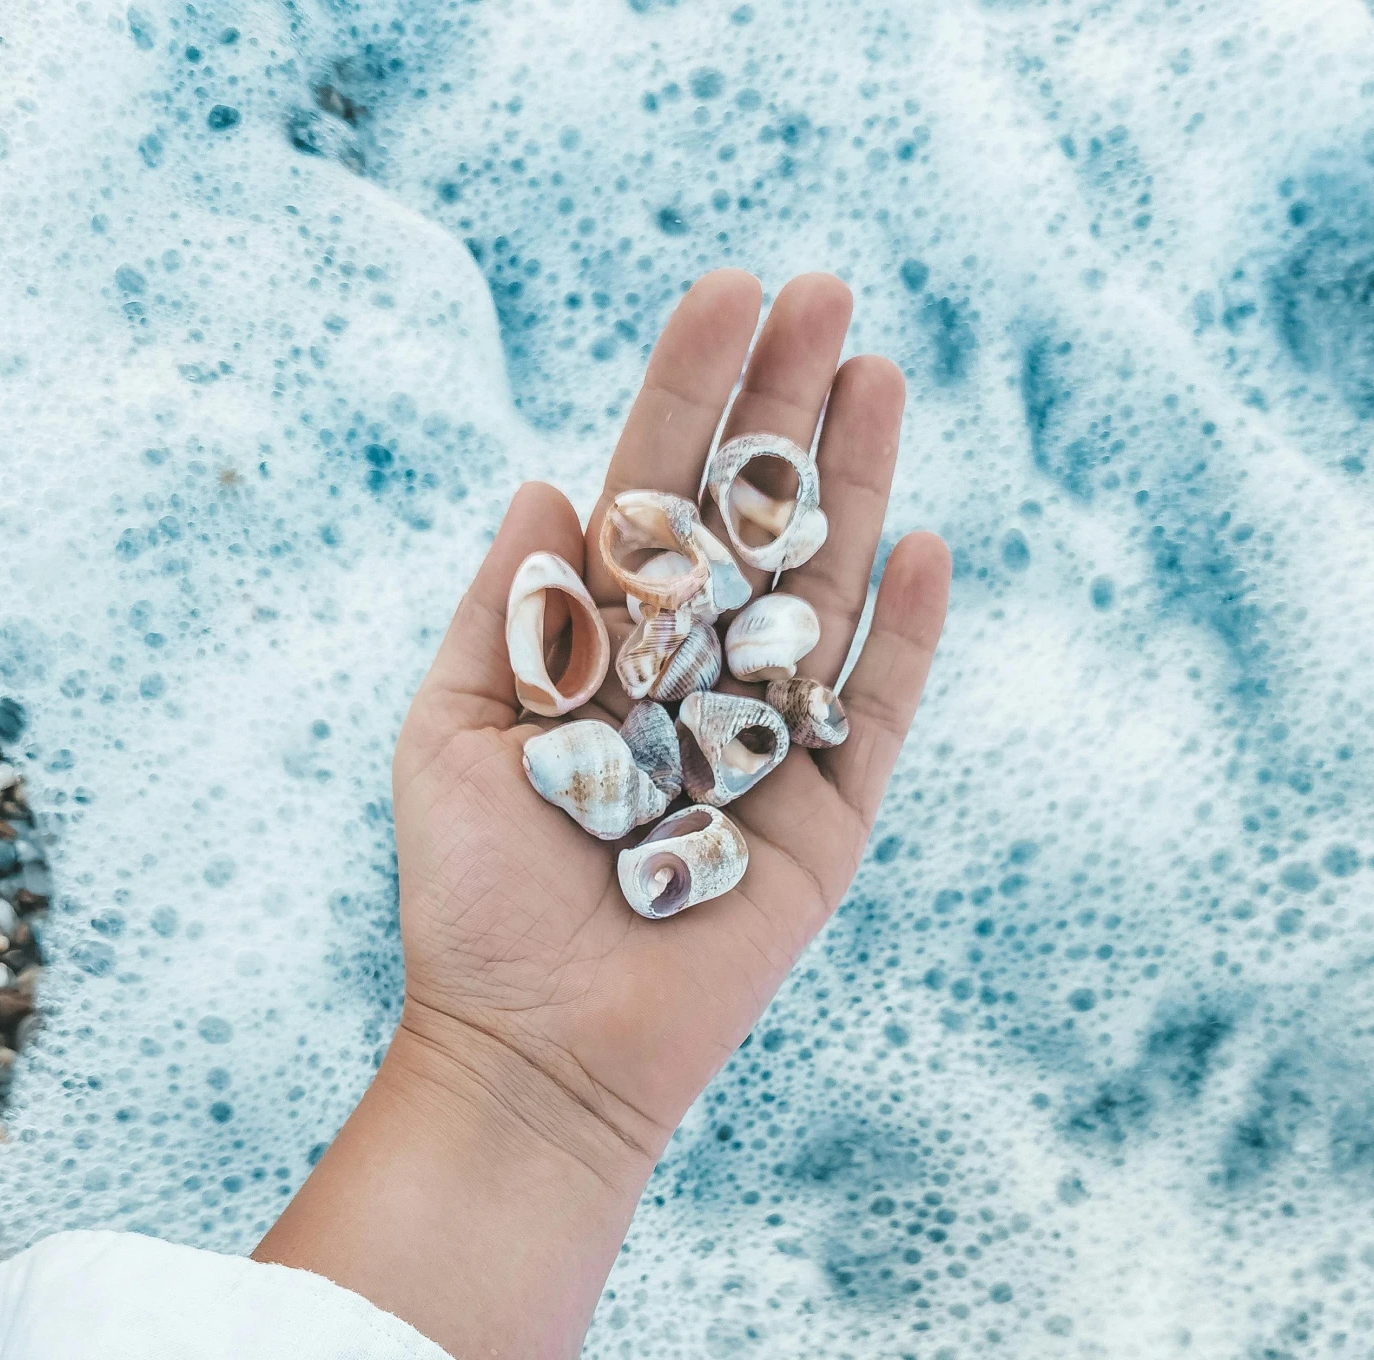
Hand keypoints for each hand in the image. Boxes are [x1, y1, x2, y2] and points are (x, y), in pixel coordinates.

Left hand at [257, 272, 950, 1359]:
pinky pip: (877, 720)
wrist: (533, 1053)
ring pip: (823, 597)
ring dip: (853, 488)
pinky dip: (903, 639)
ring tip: (877, 376)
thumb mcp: (450, 734)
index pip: (655, 498)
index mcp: (603, 652)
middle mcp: (692, 683)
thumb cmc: (472, 901)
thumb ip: (505, 614)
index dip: (691, 396)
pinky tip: (923, 546)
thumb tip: (542, 483)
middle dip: (785, 413)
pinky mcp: (825, 826)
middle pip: (751, 526)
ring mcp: (768, 749)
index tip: (730, 292)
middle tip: (827, 293)